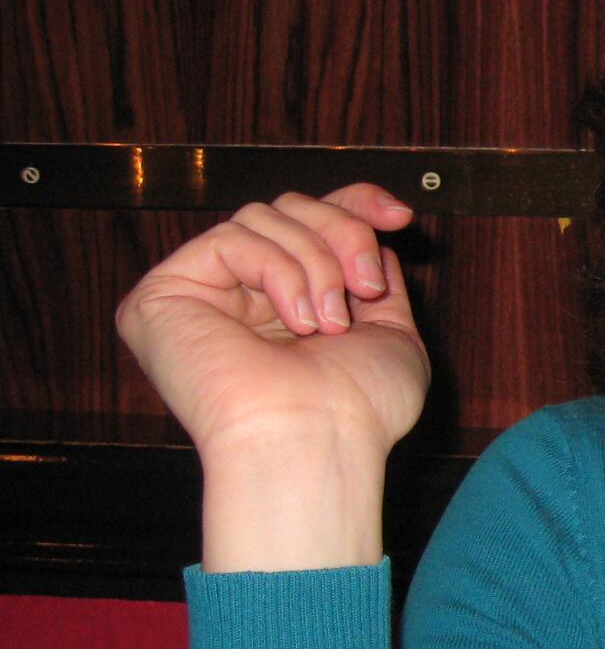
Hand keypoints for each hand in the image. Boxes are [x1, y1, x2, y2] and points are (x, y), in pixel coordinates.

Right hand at [116, 186, 428, 568]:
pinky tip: (296, 322)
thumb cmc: (360, 409)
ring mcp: (200, 293)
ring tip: (329, 324)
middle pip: (291, 208)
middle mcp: (240, 294)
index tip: (400, 216)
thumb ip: (375, 276)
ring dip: (316, 263)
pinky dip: (278, 272)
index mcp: (288, 301)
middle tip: (365, 287)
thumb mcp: (392, 331)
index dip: (353, 204)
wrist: (320, 444)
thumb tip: (372, 226)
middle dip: (343, 235)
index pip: (309, 221)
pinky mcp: (161, 295)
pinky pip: (230, 238)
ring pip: (263, 216)